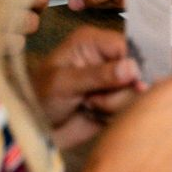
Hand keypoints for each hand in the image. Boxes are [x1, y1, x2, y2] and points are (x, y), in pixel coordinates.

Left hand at [28, 25, 145, 148]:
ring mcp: (113, 80)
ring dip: (113, 104)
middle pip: (137, 70)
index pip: (127, 46)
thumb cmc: (40, 98)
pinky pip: (130, 107)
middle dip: (119, 90)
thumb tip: (133, 68)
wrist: (34, 130)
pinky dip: (113, 114)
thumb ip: (99, 75)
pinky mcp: (116, 100)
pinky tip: (94, 113)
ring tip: (89, 105)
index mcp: (92, 41)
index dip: (134, 65)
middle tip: (93, 98)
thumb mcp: (64, 83)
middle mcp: (106, 57)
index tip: (134, 85)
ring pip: (135, 92)